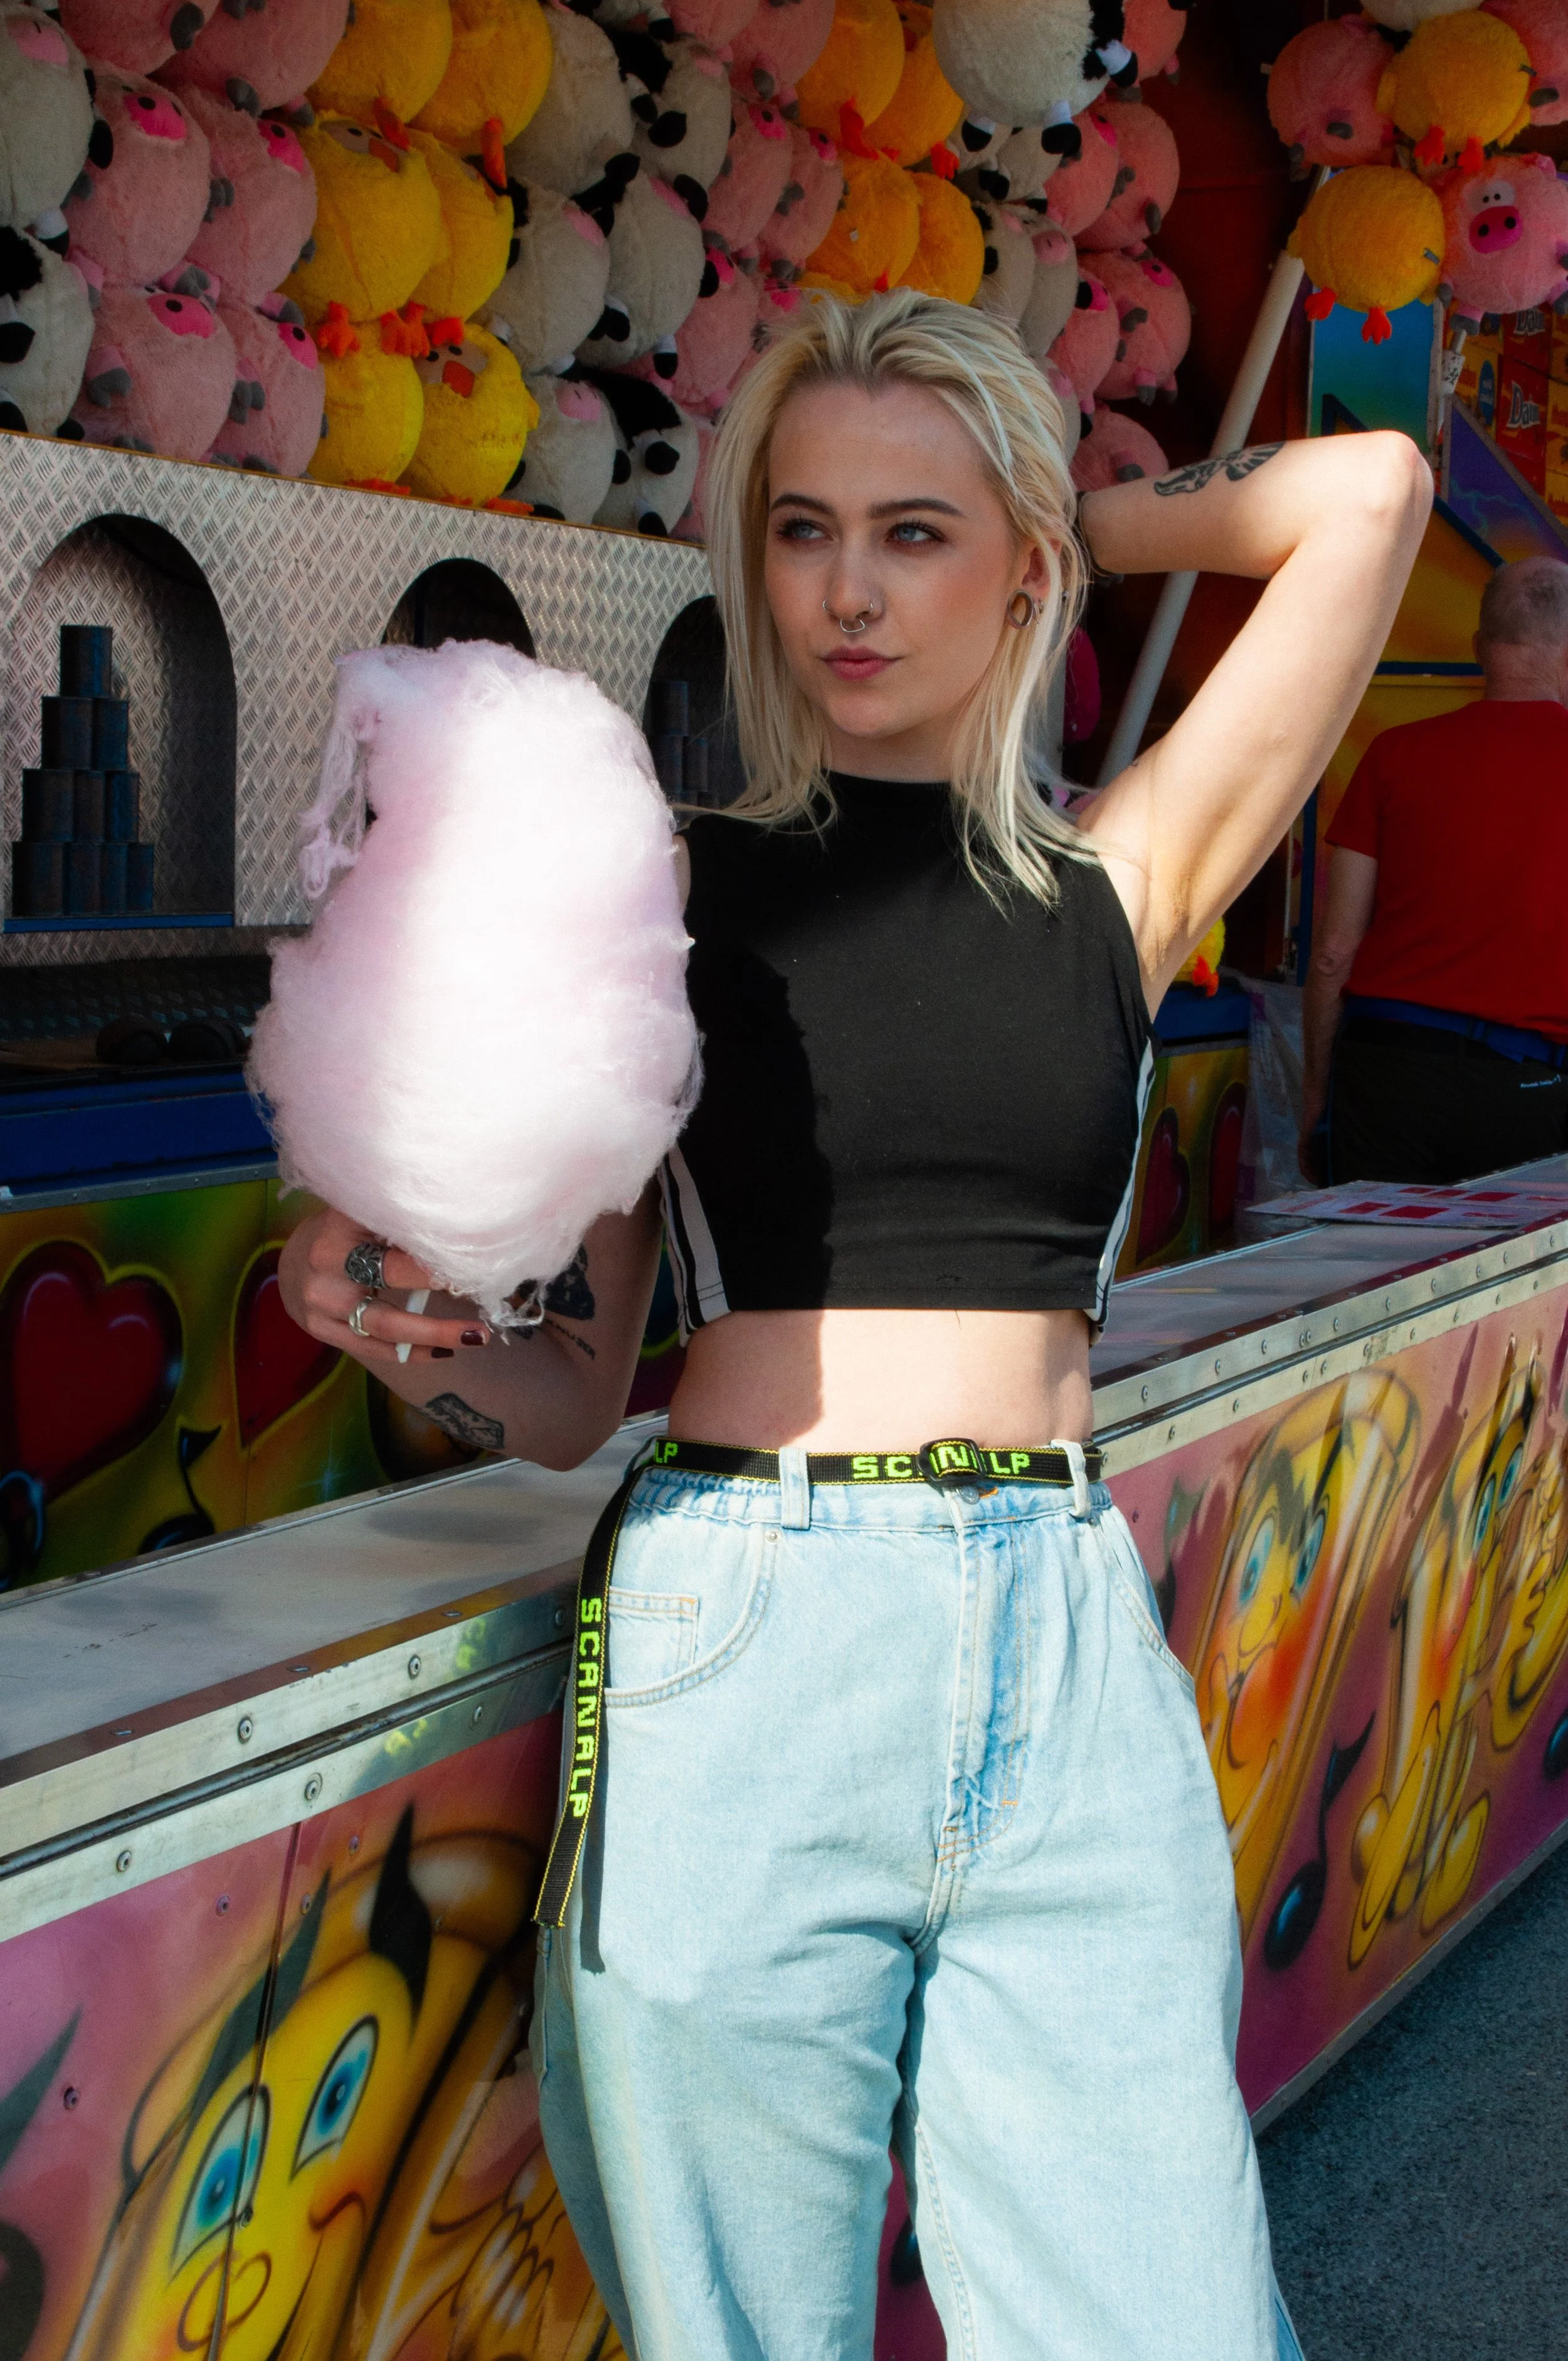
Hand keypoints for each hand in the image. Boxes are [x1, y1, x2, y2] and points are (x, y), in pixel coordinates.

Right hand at [278, 1207, 492, 1367]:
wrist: (291, 1263)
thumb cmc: (343, 1234)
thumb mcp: (363, 1216)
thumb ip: (399, 1226)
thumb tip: (459, 1235)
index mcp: (341, 1232)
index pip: (395, 1250)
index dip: (434, 1260)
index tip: (474, 1265)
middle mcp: (326, 1268)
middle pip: (391, 1289)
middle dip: (441, 1304)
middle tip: (482, 1318)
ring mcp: (321, 1304)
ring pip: (384, 1327)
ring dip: (433, 1335)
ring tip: (475, 1337)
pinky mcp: (321, 1329)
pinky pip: (371, 1349)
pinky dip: (409, 1353)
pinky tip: (442, 1352)